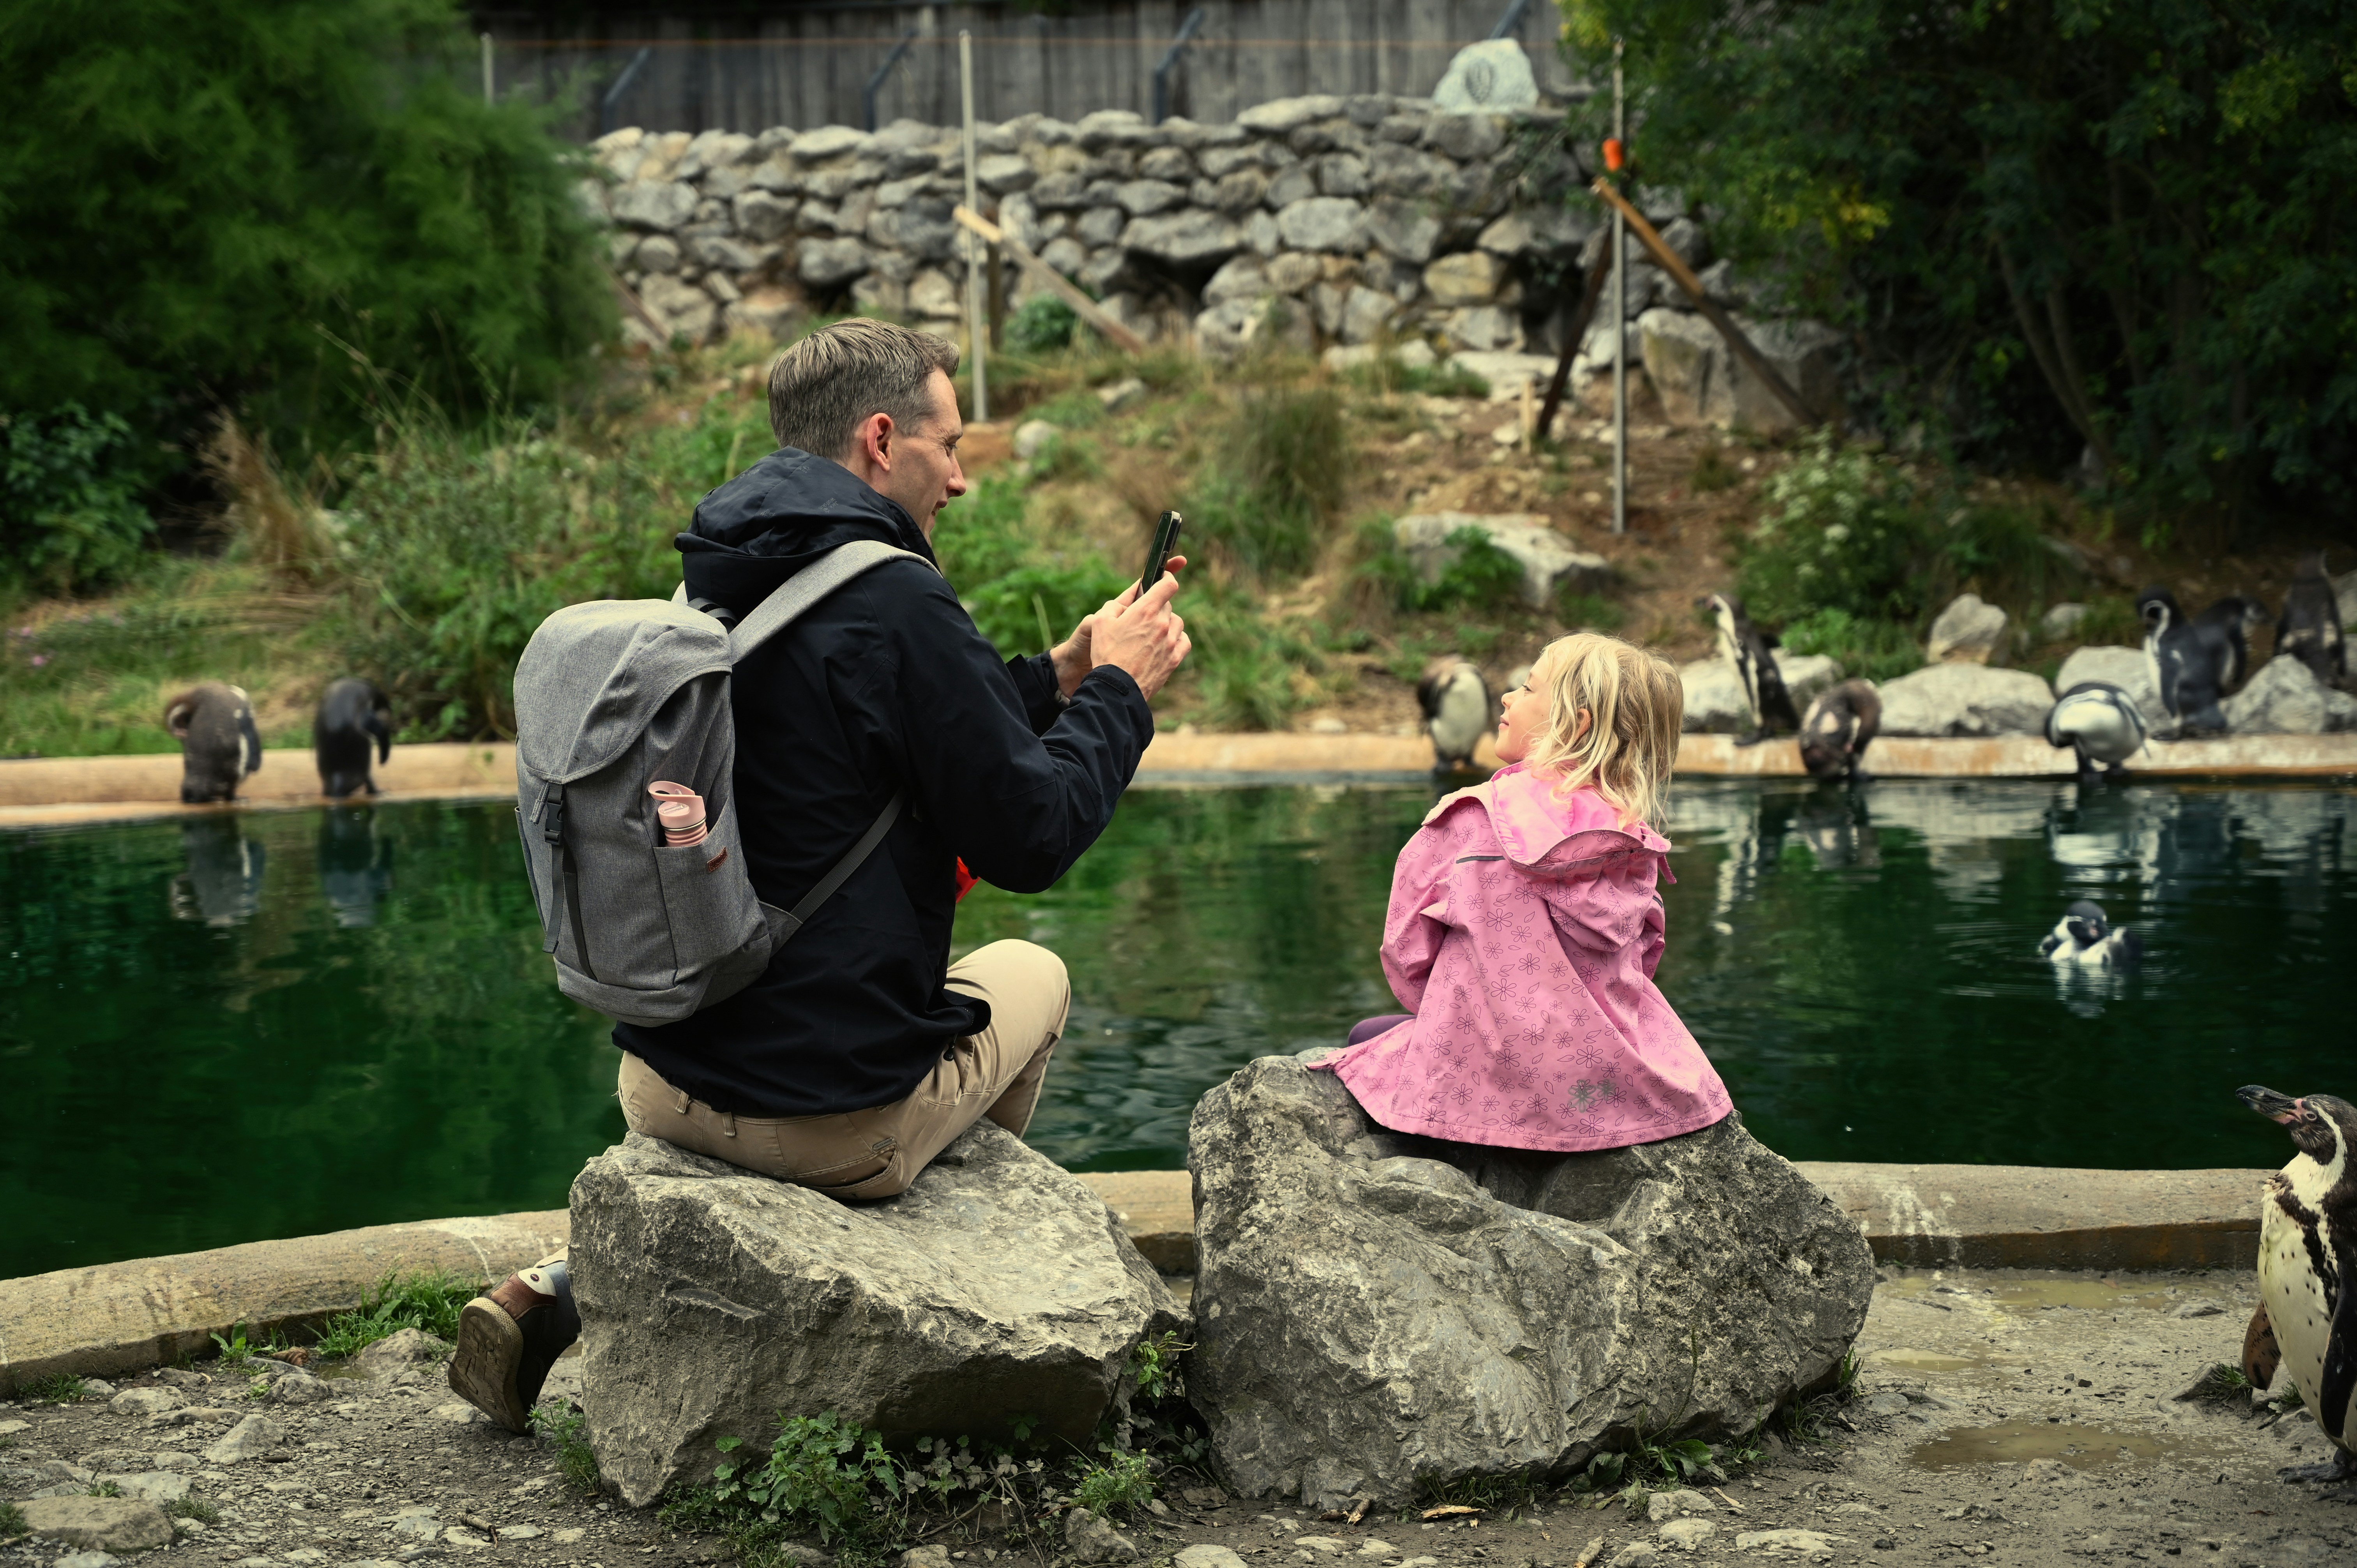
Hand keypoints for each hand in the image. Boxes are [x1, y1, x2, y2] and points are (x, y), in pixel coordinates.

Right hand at [1086, 559, 1190, 700]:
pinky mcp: (1175, 659)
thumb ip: (1115, 605)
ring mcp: (1171, 642)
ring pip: (1176, 623)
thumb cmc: (1106, 654)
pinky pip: (1184, 641)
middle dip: (1156, 606)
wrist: (1117, 688)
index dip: (1167, 577)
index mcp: (1145, 610)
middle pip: (1168, 605)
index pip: (1168, 584)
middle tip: (1142, 617)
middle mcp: (1162, 624)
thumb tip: (1126, 603)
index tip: (1163, 578)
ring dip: (1167, 623)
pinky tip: (1165, 644)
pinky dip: (1177, 639)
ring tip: (1152, 633)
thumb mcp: (1099, 622)